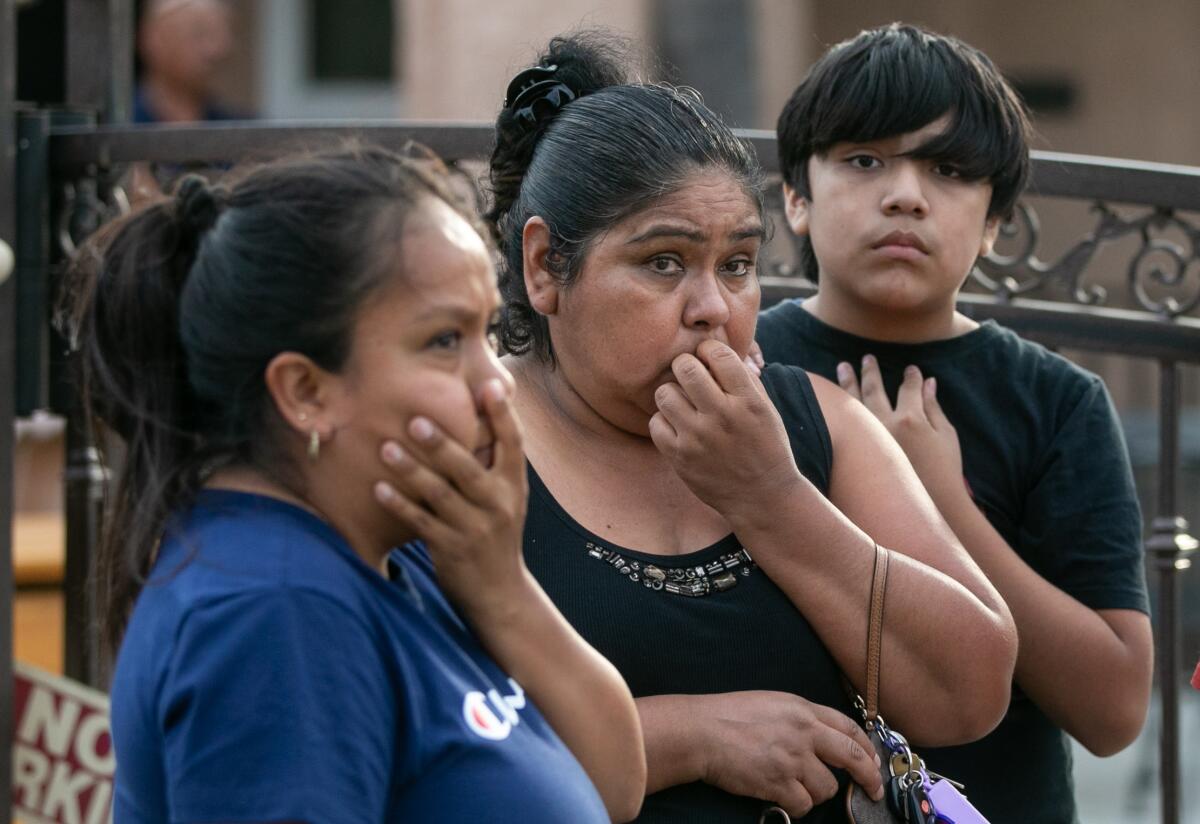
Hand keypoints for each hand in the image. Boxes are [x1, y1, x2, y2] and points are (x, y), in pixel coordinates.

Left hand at [373, 379, 529, 616]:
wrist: (501, 593)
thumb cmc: (497, 535)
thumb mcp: (507, 499)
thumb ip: (493, 464)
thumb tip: (476, 417)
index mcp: (514, 486)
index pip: (513, 444)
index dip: (503, 415)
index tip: (489, 386)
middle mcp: (499, 504)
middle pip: (468, 468)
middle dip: (442, 444)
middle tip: (415, 420)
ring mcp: (476, 529)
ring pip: (440, 495)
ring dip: (411, 470)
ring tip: (386, 448)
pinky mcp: (452, 550)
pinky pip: (421, 522)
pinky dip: (399, 505)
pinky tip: (378, 488)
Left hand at [649, 339, 800, 518]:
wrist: (762, 497)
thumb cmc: (765, 446)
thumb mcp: (765, 408)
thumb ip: (742, 378)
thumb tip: (713, 350)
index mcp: (748, 401)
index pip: (718, 353)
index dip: (709, 350)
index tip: (708, 358)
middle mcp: (722, 416)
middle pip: (685, 367)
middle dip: (685, 366)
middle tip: (690, 377)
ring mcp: (698, 438)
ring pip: (665, 393)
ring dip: (672, 393)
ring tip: (683, 403)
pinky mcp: (680, 457)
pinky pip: (655, 422)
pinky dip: (664, 421)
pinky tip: (679, 426)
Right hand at [698, 691, 882, 816]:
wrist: (702, 732)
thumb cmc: (728, 715)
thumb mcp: (772, 704)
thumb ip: (800, 719)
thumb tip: (821, 738)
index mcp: (803, 710)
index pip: (849, 728)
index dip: (867, 748)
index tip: (873, 761)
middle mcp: (804, 732)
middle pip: (853, 758)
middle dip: (869, 777)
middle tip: (873, 790)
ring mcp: (793, 759)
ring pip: (827, 787)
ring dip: (816, 792)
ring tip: (795, 786)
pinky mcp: (779, 783)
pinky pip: (804, 804)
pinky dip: (796, 805)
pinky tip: (782, 796)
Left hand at [836, 356, 964, 500]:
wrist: (929, 505)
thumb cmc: (944, 472)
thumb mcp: (946, 436)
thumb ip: (933, 407)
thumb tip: (928, 381)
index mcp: (909, 419)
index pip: (908, 388)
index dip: (911, 377)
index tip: (911, 370)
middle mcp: (884, 425)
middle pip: (873, 389)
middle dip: (870, 372)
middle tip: (866, 358)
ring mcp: (867, 439)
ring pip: (851, 402)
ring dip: (847, 382)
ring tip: (842, 367)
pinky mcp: (856, 453)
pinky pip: (844, 424)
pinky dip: (838, 409)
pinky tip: (833, 398)